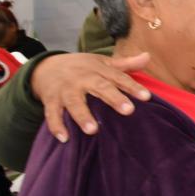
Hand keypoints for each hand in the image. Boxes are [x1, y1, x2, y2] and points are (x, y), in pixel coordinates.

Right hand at [33, 52, 150, 141]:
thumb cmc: (82, 67)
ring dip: (82, 116)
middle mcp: (82, 79)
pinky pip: (52, 114)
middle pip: (99, 87)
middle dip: (113, 98)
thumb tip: (148, 56)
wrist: (46, 66)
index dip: (133, 87)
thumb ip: (125, 64)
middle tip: (129, 110)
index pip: (118, 78)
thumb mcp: (102, 62)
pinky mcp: (51, 100)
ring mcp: (65, 90)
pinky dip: (56, 126)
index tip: (146, 97)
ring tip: (93, 130)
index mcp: (98, 70)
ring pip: (74, 103)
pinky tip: (64, 138)